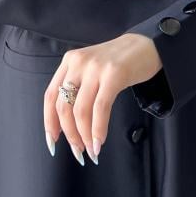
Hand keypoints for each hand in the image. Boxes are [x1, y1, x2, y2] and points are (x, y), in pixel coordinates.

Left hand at [43, 32, 157, 165]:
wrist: (146, 45)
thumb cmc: (118, 62)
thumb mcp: (91, 69)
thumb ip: (78, 88)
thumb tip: (68, 126)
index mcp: (69, 62)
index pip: (50, 96)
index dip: (49, 122)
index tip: (53, 142)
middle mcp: (78, 63)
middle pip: (63, 106)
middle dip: (70, 135)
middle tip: (79, 152)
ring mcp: (96, 68)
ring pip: (80, 110)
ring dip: (84, 136)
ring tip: (92, 150)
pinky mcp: (114, 74)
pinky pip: (100, 108)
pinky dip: (98, 129)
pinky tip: (100, 141)